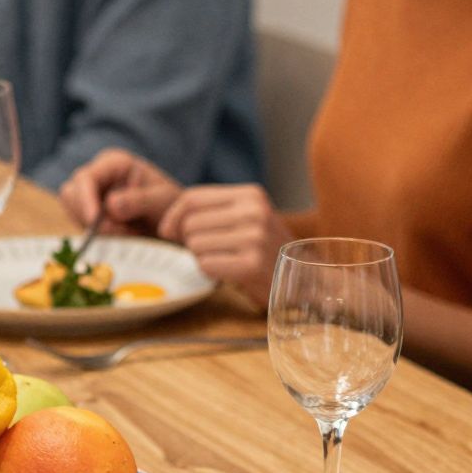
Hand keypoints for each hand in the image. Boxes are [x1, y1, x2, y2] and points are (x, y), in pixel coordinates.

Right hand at [59, 149, 182, 235]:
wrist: (173, 223)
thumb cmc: (171, 205)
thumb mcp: (162, 201)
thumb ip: (138, 201)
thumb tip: (111, 205)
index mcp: (115, 162)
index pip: (86, 178)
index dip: (85, 200)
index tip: (93, 222)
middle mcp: (98, 175)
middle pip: (71, 194)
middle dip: (89, 216)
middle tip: (118, 231)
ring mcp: (91, 194)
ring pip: (73, 212)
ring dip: (96, 228)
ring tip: (128, 232)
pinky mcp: (89, 213)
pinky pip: (81, 226)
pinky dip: (99, 235)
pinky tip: (123, 235)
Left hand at [158, 184, 290, 306]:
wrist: (305, 278)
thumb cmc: (264, 249)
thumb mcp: (245, 217)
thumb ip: (212, 211)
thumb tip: (166, 225)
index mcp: (250, 194)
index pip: (193, 197)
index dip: (172, 216)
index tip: (167, 231)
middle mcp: (254, 211)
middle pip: (190, 223)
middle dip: (190, 241)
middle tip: (211, 251)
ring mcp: (254, 238)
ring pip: (195, 245)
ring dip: (201, 257)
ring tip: (224, 259)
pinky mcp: (251, 264)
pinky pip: (205, 265)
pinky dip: (210, 272)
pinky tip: (229, 272)